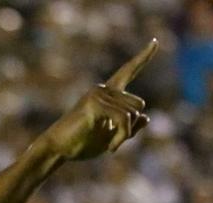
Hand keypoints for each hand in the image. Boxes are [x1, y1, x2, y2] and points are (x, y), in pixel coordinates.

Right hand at [37, 40, 156, 160]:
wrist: (57, 150)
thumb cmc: (81, 144)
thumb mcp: (111, 138)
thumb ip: (129, 128)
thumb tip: (146, 117)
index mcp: (108, 94)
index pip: (128, 71)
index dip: (143, 57)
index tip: (154, 42)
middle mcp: (103, 89)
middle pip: (138, 104)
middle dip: (132, 127)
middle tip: (116, 142)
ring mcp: (98, 94)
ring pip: (132, 114)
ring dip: (125, 135)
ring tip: (111, 147)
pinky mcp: (95, 104)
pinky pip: (123, 119)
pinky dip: (121, 136)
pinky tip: (111, 148)